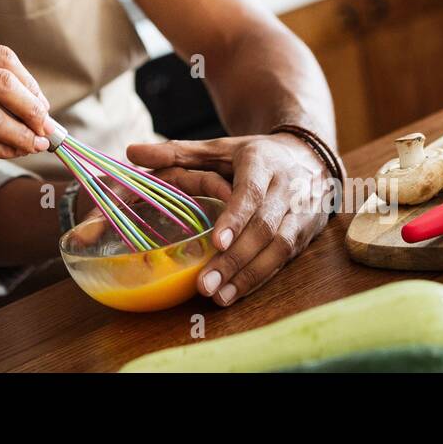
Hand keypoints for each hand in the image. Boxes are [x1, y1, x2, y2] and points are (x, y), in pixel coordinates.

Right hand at [0, 36, 51, 159]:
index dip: (29, 82)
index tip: (41, 102)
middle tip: (47, 125)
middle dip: (32, 108)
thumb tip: (27, 94)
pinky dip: (2, 149)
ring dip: (22, 133)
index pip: (1, 57)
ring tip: (37, 143)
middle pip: (2, 83)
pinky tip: (14, 152)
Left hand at [127, 133, 329, 305]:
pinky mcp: (307, 234)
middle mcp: (287, 188)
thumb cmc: (255, 156)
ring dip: (249, 276)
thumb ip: (177, 152)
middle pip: (264, 227)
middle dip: (235, 259)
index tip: (216, 242)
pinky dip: (261, 279)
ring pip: (279, 248)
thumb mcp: (218, 147)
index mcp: (262, 163)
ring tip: (218, 296)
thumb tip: (131, 152)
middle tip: (205, 284)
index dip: (236, 218)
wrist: (311, 157)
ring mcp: (301, 213)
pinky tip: (236, 293)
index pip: (251, 193)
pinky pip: (285, 260)